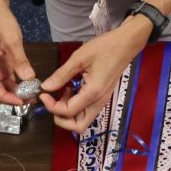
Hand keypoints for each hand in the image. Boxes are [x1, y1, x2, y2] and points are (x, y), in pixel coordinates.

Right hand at [0, 4, 33, 103]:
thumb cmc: (0, 22)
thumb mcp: (12, 40)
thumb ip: (20, 60)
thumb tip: (30, 79)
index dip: (5, 98)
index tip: (21, 102)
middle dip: (11, 98)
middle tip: (30, 101)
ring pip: (1, 87)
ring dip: (15, 93)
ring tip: (31, 96)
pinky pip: (6, 80)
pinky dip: (16, 85)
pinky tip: (28, 87)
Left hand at [40, 17, 150, 131]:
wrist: (126, 44)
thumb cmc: (104, 48)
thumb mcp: (79, 58)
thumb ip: (62, 74)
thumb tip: (46, 87)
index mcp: (93, 93)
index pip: (68, 111)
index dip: (52, 106)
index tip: (44, 94)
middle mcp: (99, 102)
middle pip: (78, 126)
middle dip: (61, 119)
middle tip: (53, 102)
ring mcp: (102, 101)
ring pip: (83, 120)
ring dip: (69, 113)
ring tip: (63, 93)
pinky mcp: (103, 97)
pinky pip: (87, 111)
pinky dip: (76, 107)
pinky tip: (71, 89)